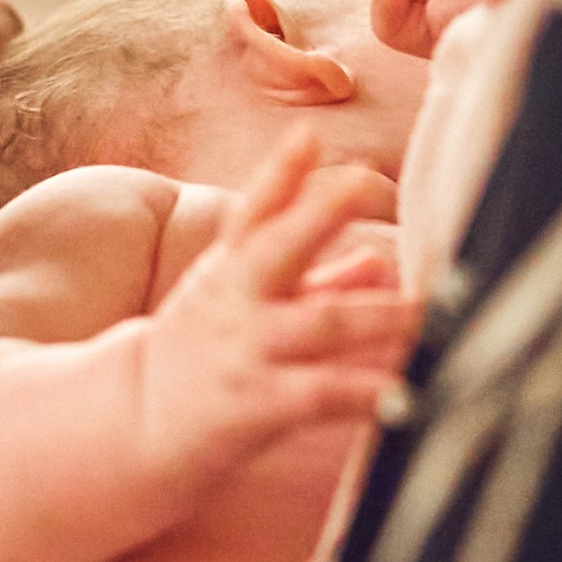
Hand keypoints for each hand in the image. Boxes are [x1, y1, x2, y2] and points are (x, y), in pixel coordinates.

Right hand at [139, 130, 421, 480]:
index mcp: (231, 270)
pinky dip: (365, 393)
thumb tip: (382, 262)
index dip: (279, 171)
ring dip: (377, 315)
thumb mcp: (247, 307)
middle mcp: (237, 303)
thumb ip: (319, 282)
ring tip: (425, 310)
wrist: (136, 426)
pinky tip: (405, 392)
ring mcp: (247, 352)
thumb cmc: (206, 356)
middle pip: (278, 250)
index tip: (307, 135)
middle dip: (317, 214)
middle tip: (361, 183)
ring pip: (320, 324)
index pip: (255, 211)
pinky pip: (321, 394)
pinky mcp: (259, 406)